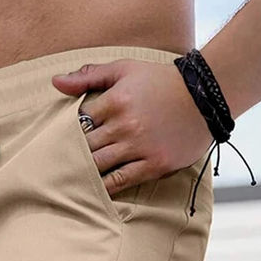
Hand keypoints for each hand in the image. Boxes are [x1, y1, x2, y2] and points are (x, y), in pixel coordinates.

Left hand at [51, 58, 212, 197]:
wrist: (205, 96)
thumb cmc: (160, 82)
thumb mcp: (125, 69)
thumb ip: (89, 76)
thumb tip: (55, 83)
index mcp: (115, 101)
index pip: (79, 121)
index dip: (70, 131)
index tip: (65, 138)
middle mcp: (125, 125)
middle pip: (85, 146)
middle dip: (73, 154)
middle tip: (62, 164)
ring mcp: (139, 146)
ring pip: (99, 165)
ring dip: (85, 172)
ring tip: (74, 179)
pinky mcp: (153, 164)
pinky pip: (121, 181)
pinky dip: (105, 188)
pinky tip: (95, 191)